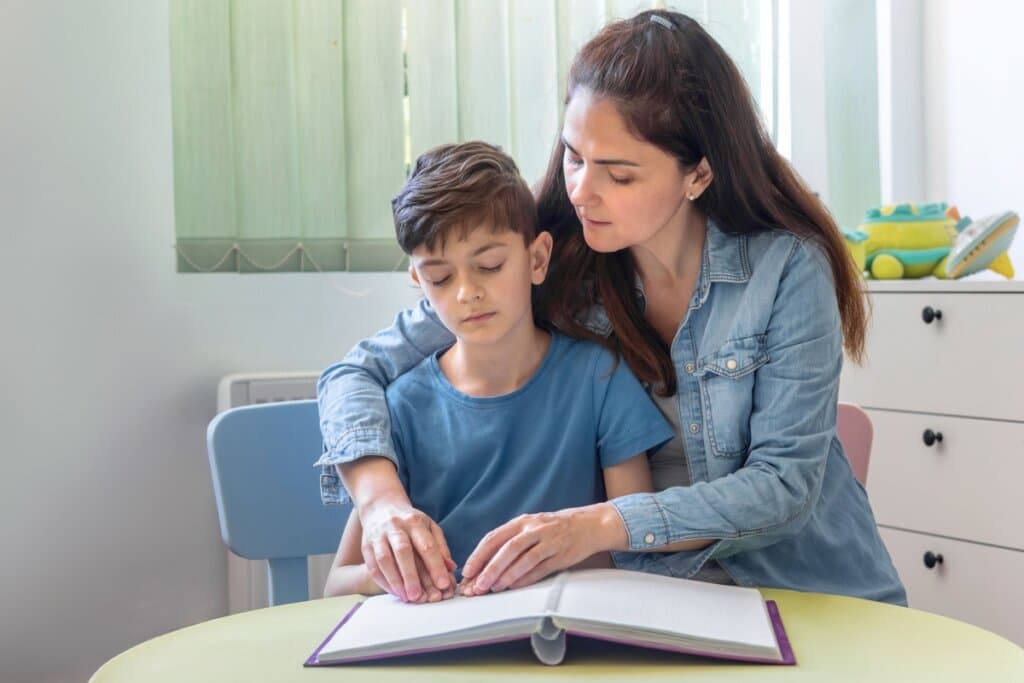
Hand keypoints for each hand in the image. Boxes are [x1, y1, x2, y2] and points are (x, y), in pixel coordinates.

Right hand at [359, 501, 455, 602]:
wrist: (381, 507)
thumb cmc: (410, 522)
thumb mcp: (429, 527)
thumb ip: (440, 547)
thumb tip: (450, 568)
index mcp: (415, 522)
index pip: (427, 545)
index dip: (436, 566)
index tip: (444, 584)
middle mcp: (395, 527)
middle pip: (403, 551)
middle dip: (411, 575)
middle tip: (419, 596)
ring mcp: (378, 535)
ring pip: (384, 559)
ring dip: (395, 580)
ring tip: (406, 597)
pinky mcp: (366, 545)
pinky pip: (372, 565)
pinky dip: (383, 581)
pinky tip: (394, 592)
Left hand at [459, 504, 623, 594]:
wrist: (589, 524)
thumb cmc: (555, 528)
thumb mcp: (531, 526)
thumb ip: (511, 541)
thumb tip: (485, 563)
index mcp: (522, 521)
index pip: (494, 537)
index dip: (479, 555)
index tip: (467, 571)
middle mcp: (534, 528)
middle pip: (507, 548)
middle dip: (489, 568)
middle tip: (477, 585)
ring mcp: (549, 540)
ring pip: (523, 558)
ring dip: (506, 575)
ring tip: (492, 588)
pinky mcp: (561, 554)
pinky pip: (540, 568)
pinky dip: (525, 578)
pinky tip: (514, 587)